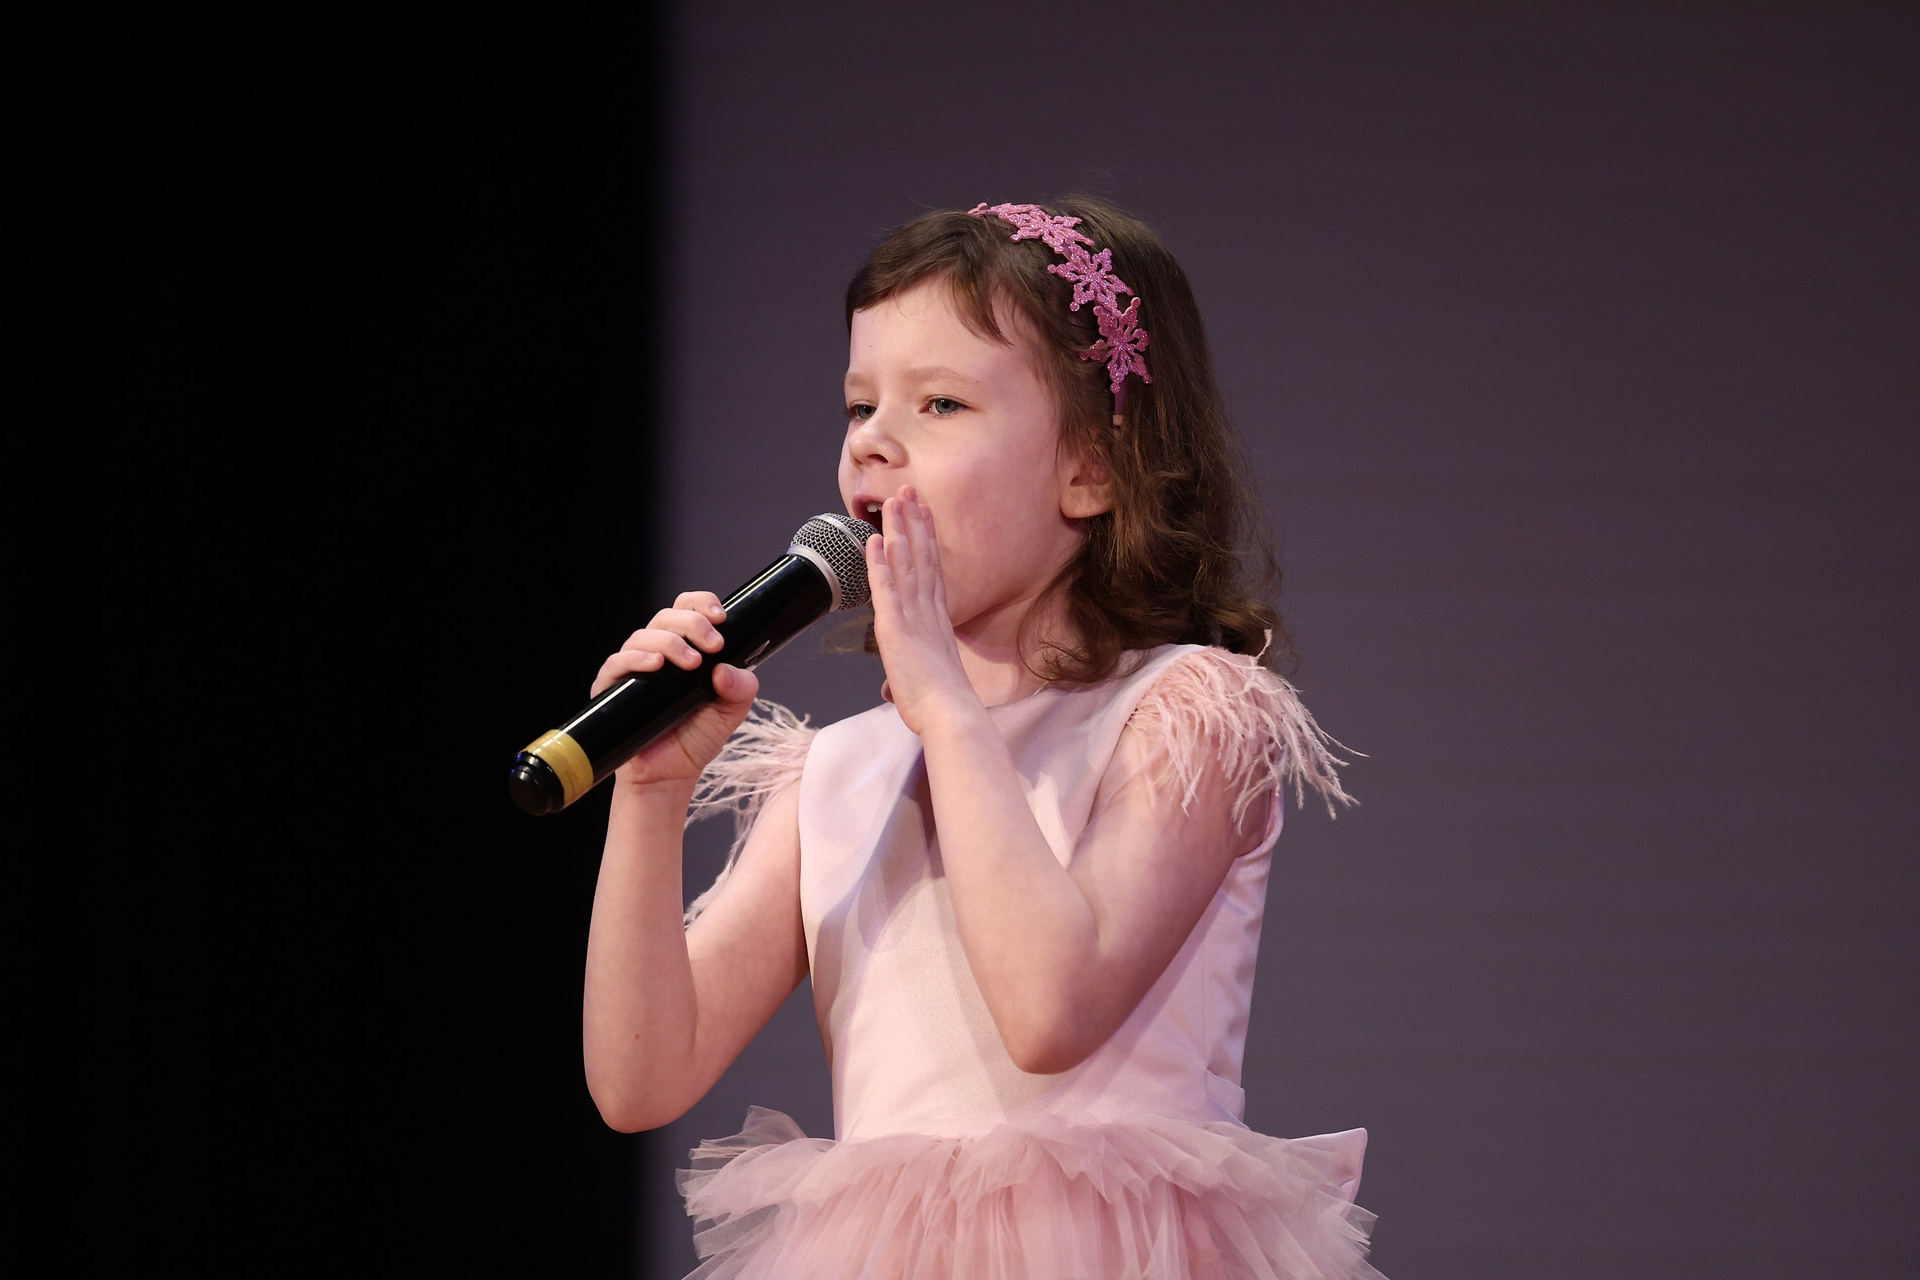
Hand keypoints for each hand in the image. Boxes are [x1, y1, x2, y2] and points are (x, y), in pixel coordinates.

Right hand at [590, 591, 759, 789]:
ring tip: (692, 663)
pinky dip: (635, 658)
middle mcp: (657, 652)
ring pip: (643, 635)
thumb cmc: (697, 738)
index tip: (721, 618)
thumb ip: (741, 687)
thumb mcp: (732, 710)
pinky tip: (655, 665)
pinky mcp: (612, 689)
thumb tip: (724, 669)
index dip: (702, 604)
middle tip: (713, 645)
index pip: (687, 609)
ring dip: (669, 642)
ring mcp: (633, 669)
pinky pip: (617, 662)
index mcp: (685, 648)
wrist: (671, 775)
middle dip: (692, 623)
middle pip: (666, 616)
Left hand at [866, 488, 980, 735]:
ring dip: (898, 530)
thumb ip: (918, 671)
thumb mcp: (930, 679)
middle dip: (915, 521)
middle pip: (921, 556)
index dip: (926, 539)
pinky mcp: (896, 626)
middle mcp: (929, 611)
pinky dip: (879, 561)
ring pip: (905, 563)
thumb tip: (900, 684)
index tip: (924, 514)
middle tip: (910, 491)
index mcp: (938, 620)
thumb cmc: (943, 705)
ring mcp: (914, 615)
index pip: (931, 570)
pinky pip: (886, 586)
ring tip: (893, 500)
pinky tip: (875, 539)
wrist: (950, 715)